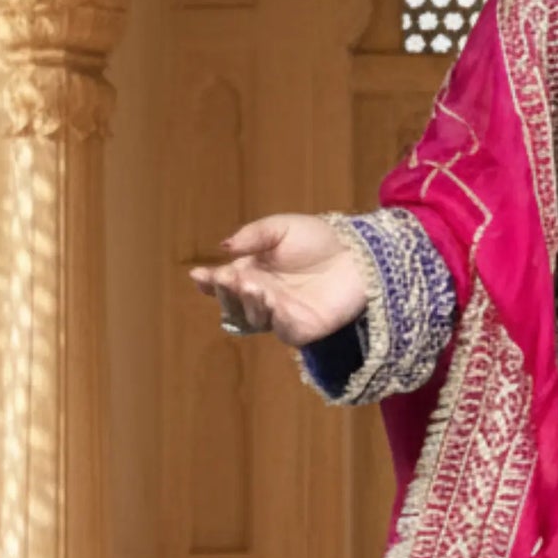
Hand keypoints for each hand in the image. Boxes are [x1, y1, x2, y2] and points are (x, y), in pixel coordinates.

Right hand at [189, 214, 369, 347]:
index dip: (209, 282)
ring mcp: (281, 316)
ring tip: (249, 284)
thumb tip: (224, 247)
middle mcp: (263, 298)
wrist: (358, 251)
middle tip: (227, 278)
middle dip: (226, 294)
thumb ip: (253, 236)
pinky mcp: (303, 329)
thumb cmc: (319, 239)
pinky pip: (281, 329)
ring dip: (247, 303)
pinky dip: (273, 316)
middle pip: (233, 306)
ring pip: (253, 319)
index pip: (224, 284)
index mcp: (253, 273)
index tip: (199, 275)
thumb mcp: (281, 227)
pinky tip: (270, 299)